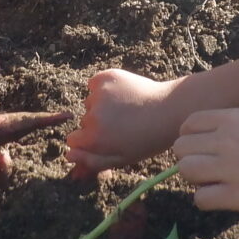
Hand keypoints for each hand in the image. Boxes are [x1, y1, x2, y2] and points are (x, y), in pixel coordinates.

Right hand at [66, 69, 184, 175]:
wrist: (170, 110)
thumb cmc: (148, 139)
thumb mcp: (122, 158)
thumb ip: (92, 161)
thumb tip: (68, 156)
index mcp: (94, 138)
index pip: (73, 140)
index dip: (89, 141)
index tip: (105, 138)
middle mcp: (92, 115)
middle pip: (83, 121)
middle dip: (97, 124)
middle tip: (122, 125)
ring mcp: (99, 94)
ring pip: (90, 102)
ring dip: (102, 105)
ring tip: (126, 110)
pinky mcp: (106, 77)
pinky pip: (94, 83)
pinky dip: (104, 88)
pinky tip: (121, 94)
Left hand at [175, 109, 238, 215]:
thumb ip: (232, 126)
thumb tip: (205, 138)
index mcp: (234, 119)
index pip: (189, 124)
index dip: (190, 138)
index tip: (201, 149)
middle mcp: (228, 140)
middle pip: (181, 148)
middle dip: (190, 159)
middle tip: (208, 169)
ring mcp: (231, 168)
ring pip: (186, 171)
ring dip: (196, 179)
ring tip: (214, 182)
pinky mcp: (237, 196)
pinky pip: (200, 198)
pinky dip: (206, 200)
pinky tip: (222, 197)